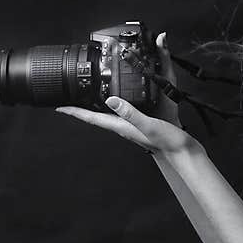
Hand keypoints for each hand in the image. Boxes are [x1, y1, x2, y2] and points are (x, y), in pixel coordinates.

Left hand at [55, 32, 197, 155]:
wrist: (183, 151)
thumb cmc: (167, 142)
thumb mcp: (148, 125)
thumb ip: (130, 113)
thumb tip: (110, 100)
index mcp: (121, 126)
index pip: (92, 118)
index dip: (75, 112)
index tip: (59, 106)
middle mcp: (124, 125)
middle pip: (96, 114)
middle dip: (82, 106)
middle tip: (69, 96)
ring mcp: (133, 122)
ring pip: (109, 111)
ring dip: (97, 102)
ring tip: (87, 91)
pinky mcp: (143, 119)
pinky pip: (125, 107)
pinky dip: (118, 98)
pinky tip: (121, 91)